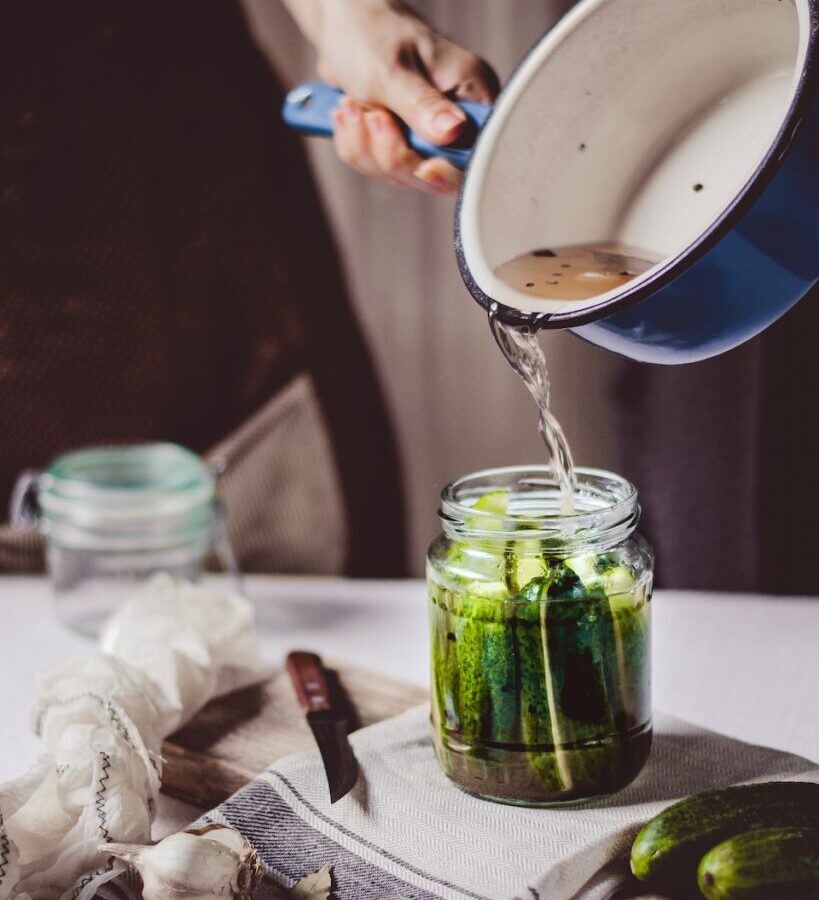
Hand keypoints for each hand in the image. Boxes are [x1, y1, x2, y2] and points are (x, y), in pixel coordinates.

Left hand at [313, 0, 498, 193]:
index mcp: (473, 97)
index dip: (449, 170)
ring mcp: (429, 138)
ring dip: (366, 147)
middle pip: (436, 177)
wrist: (344, 26)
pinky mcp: (403, 146)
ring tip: (353, 107)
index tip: (424, 165)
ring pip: (400, 175)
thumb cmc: (372, 34)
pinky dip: (357, 145)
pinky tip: (351, 114)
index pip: (476, 156)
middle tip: (371, 115)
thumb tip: (454, 131)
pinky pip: (378, 169)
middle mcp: (458, 122)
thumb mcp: (394, 70)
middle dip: (393, 154)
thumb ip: (422, 104)